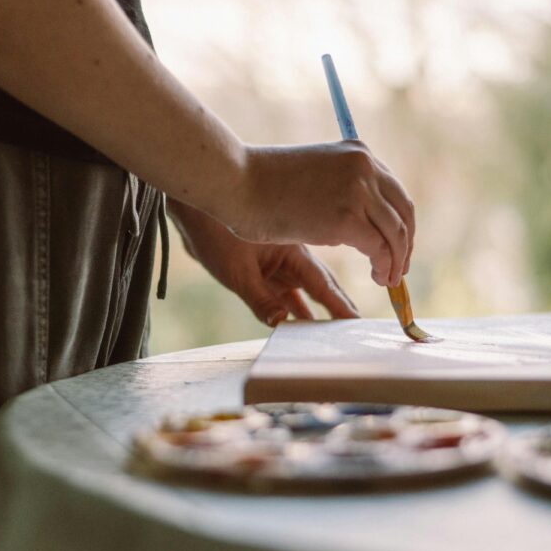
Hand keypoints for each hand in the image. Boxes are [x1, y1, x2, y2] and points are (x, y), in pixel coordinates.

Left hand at [169, 200, 358, 325]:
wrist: (193, 216)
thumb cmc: (214, 236)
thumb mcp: (236, 270)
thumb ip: (260, 299)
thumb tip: (282, 322)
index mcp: (292, 253)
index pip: (323, 285)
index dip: (340, 305)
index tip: (357, 323)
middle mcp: (291, 259)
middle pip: (322, 289)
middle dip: (340, 309)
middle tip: (357, 332)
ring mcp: (278, 266)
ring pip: (305, 294)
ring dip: (319, 313)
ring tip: (337, 335)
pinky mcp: (264, 273)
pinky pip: (286, 295)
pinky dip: (296, 310)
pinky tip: (303, 327)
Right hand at [216, 140, 414, 286]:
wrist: (235, 180)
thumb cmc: (262, 180)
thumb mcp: (313, 172)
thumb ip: (340, 186)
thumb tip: (359, 214)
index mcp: (357, 152)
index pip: (394, 191)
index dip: (401, 222)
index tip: (397, 244)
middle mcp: (364, 167)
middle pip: (404, 211)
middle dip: (404, 243)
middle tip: (398, 268)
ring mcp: (357, 191)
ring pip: (396, 233)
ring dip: (396, 260)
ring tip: (387, 279)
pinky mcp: (346, 218)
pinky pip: (380, 248)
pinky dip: (383, 267)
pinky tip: (377, 277)